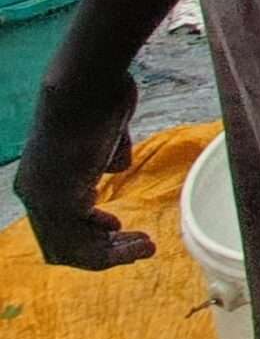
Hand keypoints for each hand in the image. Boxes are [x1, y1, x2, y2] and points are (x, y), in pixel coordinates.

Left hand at [14, 70, 151, 270]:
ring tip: (145, 247)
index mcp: (41, 180)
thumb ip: (105, 155)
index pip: (61, 224)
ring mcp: (44, 199)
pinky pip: (82, 244)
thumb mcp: (103, 134)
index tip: (122, 232)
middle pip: (65, 245)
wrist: (88, 83)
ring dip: (113, 255)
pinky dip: (113, 253)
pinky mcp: (58, 202)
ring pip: (73, 250)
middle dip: (105, 252)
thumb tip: (114, 167)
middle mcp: (36, 194)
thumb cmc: (98, 98)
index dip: (92, 235)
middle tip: (142, 248)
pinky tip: (139, 240)